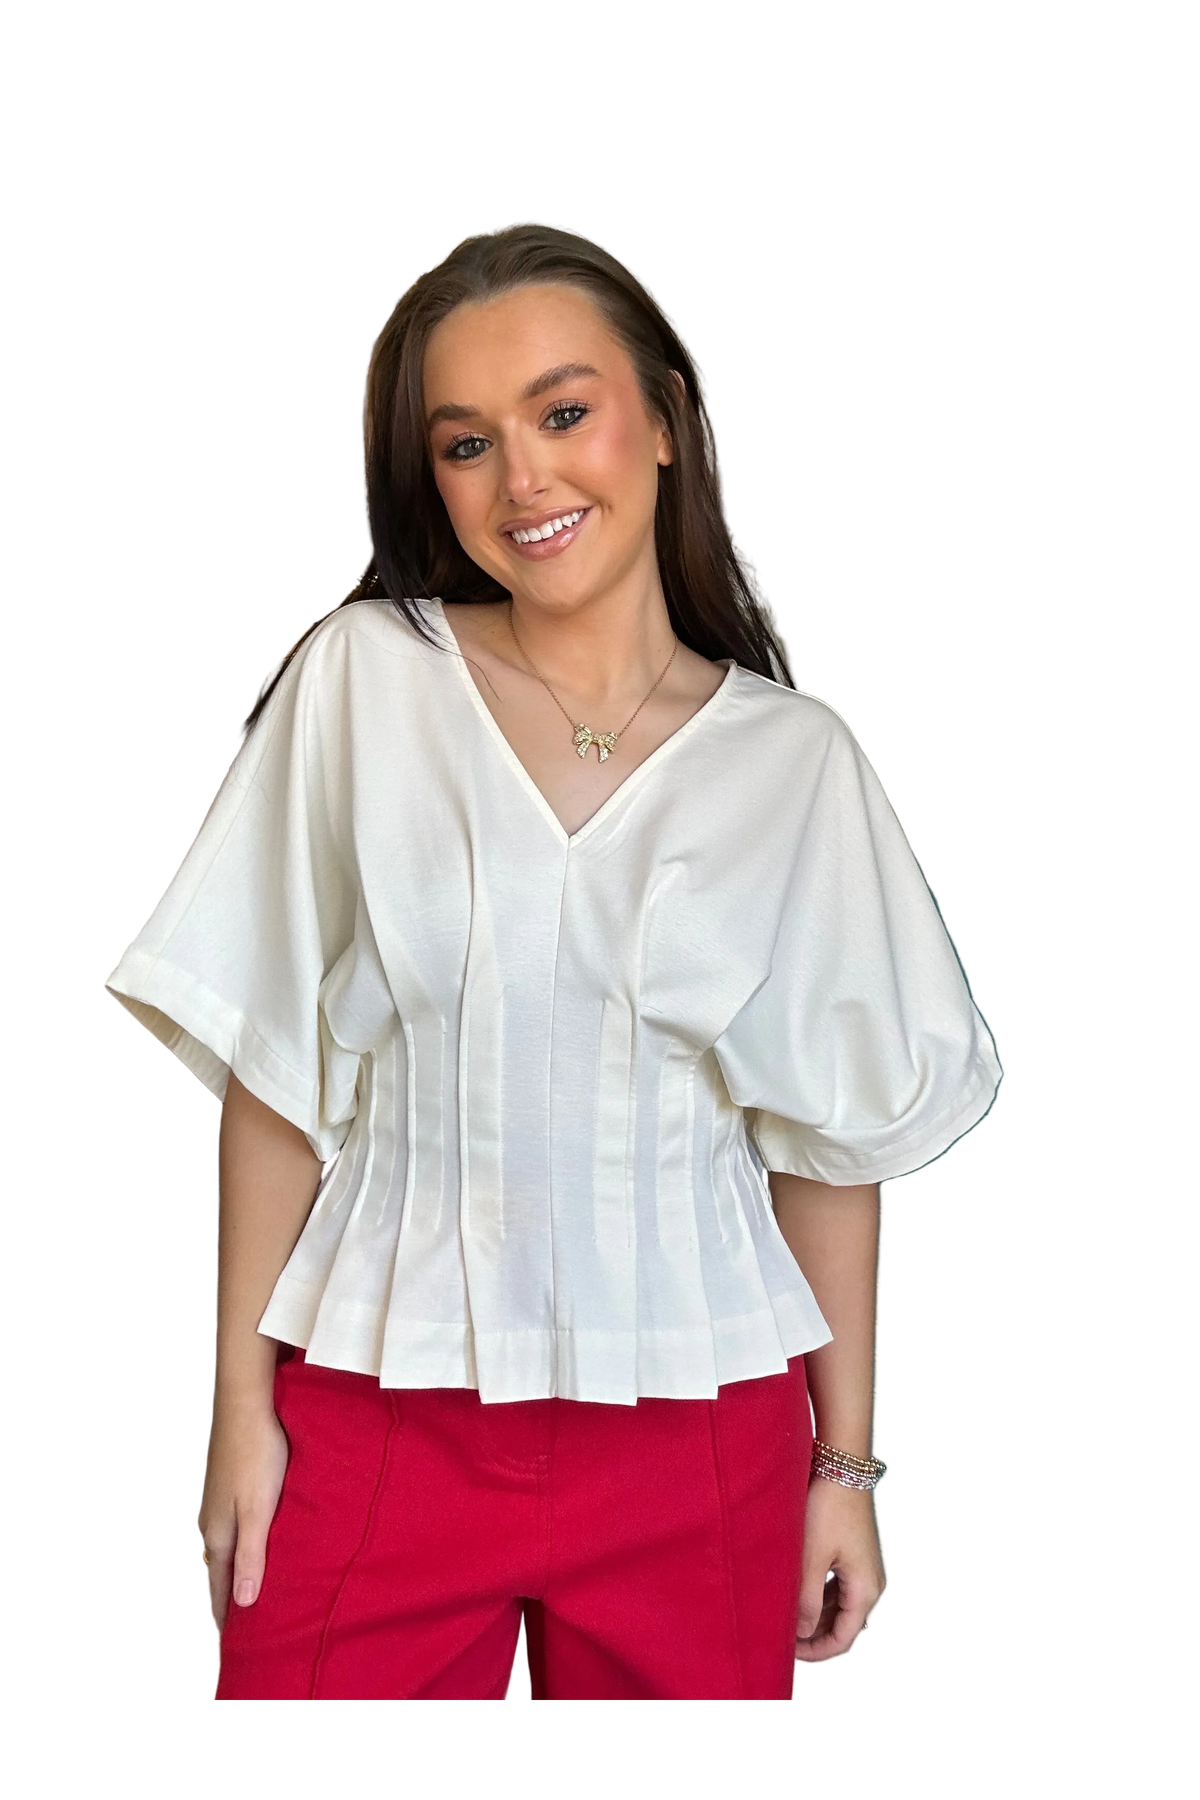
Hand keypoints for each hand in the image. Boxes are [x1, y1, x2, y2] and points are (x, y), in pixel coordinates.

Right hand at [198, 1402, 288, 1630]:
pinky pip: (234, 1529)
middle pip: (221, 1572)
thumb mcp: (258, 1510)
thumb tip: (245, 1603)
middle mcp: (213, 1523)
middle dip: (233, 1600)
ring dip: (239, 1572)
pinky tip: (259, 1545)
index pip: (220, 1589)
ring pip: (227, 1549)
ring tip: (256, 1593)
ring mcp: (219, 1503)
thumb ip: (252, 1555)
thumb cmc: (257, 1454)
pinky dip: (243, 1548)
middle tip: (249, 1630)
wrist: (246, 1404)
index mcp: (218, 1534)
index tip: (236, 1649)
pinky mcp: (230, 1486)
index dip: (228, 1619)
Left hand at [794, 1478, 885, 1661]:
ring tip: (785, 1615)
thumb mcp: (811, 1558)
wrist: (841, 1464)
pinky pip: (840, 1587)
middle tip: (781, 1636)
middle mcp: (871, 1582)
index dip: (815, 1652)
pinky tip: (797, 1592)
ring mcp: (865, 1567)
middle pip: (843, 1625)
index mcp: (866, 1590)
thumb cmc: (828, 1507)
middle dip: (814, 1635)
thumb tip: (801, 1634)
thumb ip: (805, 1600)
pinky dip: (820, 1596)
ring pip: (840, 1606)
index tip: (786, 1651)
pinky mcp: (856, 1552)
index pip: (843, 1639)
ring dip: (816, 1616)